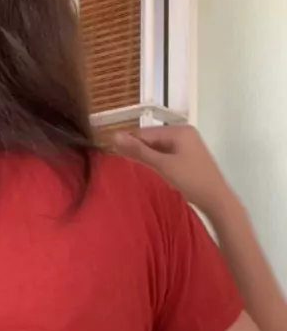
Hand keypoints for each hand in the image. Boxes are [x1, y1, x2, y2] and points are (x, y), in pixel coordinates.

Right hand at [114, 124, 233, 218]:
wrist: (216, 199)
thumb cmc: (191, 180)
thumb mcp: (162, 165)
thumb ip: (139, 151)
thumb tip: (114, 136)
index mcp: (179, 130)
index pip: (146, 132)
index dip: (130, 142)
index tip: (113, 152)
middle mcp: (185, 132)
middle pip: (153, 138)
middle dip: (139, 148)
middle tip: (122, 161)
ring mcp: (189, 144)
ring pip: (160, 147)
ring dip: (147, 155)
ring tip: (134, 165)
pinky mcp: (190, 156)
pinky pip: (168, 154)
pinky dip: (158, 160)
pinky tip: (151, 168)